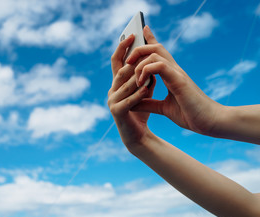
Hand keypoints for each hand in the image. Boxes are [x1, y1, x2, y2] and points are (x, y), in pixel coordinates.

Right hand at [108, 34, 156, 150]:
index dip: (122, 47)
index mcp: (117, 84)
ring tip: (150, 71)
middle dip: (133, 61)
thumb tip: (151, 59)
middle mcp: (111, 91)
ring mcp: (112, 101)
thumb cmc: (141, 112)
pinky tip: (147, 89)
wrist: (139, 136)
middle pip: (121, 70)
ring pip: (125, 84)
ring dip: (139, 77)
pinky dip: (138, 94)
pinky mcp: (117, 112)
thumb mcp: (144, 91)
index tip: (132, 34)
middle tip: (145, 52)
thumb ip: (145, 77)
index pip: (116, 62)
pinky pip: (129, 100)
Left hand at [126, 26, 222, 134]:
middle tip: (127, 62)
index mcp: (171, 74)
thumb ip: (149, 103)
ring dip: (140, 63)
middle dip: (138, 50)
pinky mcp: (179, 80)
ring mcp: (177, 73)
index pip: (159, 52)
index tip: (143, 30)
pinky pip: (160, 65)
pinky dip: (147, 71)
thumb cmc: (190, 114)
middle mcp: (174, 70)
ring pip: (155, 53)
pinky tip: (142, 84)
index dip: (150, 39)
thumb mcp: (164, 108)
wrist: (209, 122)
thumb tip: (132, 104)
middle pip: (155, 47)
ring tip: (135, 78)